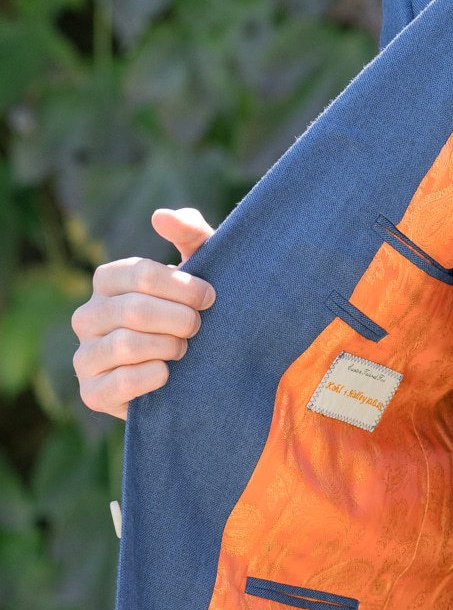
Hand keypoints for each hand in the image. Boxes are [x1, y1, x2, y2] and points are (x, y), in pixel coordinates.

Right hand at [70, 207, 216, 421]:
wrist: (194, 373)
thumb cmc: (194, 311)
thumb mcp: (201, 268)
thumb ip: (190, 233)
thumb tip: (161, 216)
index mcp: (107, 281)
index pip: (139, 274)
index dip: (182, 286)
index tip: (210, 297)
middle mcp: (87, 316)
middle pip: (134, 309)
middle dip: (179, 319)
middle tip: (198, 328)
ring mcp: (85, 356)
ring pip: (126, 345)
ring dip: (168, 347)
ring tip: (184, 350)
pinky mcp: (92, 393)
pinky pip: (119, 383)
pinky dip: (152, 378)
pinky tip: (168, 375)